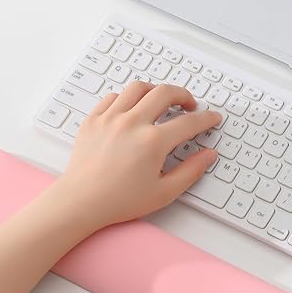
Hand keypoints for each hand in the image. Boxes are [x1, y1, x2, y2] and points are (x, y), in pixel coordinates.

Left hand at [55, 82, 221, 233]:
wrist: (80, 203)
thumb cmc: (119, 201)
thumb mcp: (164, 192)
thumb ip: (191, 171)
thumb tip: (208, 155)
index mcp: (152, 142)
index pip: (189, 122)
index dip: (206, 118)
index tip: (211, 118)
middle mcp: (132, 124)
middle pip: (165, 92)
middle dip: (184, 95)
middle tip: (189, 105)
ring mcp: (110, 119)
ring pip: (139, 88)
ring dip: (156, 91)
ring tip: (162, 101)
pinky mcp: (93, 120)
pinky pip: (113, 97)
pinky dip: (127, 98)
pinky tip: (133, 109)